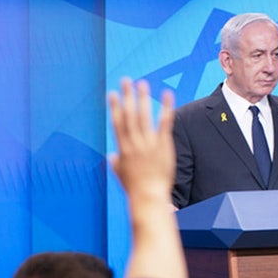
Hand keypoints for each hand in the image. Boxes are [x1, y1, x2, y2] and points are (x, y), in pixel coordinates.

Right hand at [107, 78, 174, 202]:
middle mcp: (134, 143)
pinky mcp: (162, 145)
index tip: (112, 93)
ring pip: (144, 116)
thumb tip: (110, 157)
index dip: (114, 106)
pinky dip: (166, 107)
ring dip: (143, 98)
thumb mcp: (120, 175)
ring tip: (142, 84)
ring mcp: (148, 143)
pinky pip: (164, 123)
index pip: (117, 122)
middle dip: (127, 96)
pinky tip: (167, 94)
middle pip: (129, 115)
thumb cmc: (134, 188)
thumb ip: (115, 163)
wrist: (149, 196)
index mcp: (122, 148)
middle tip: (126, 80)